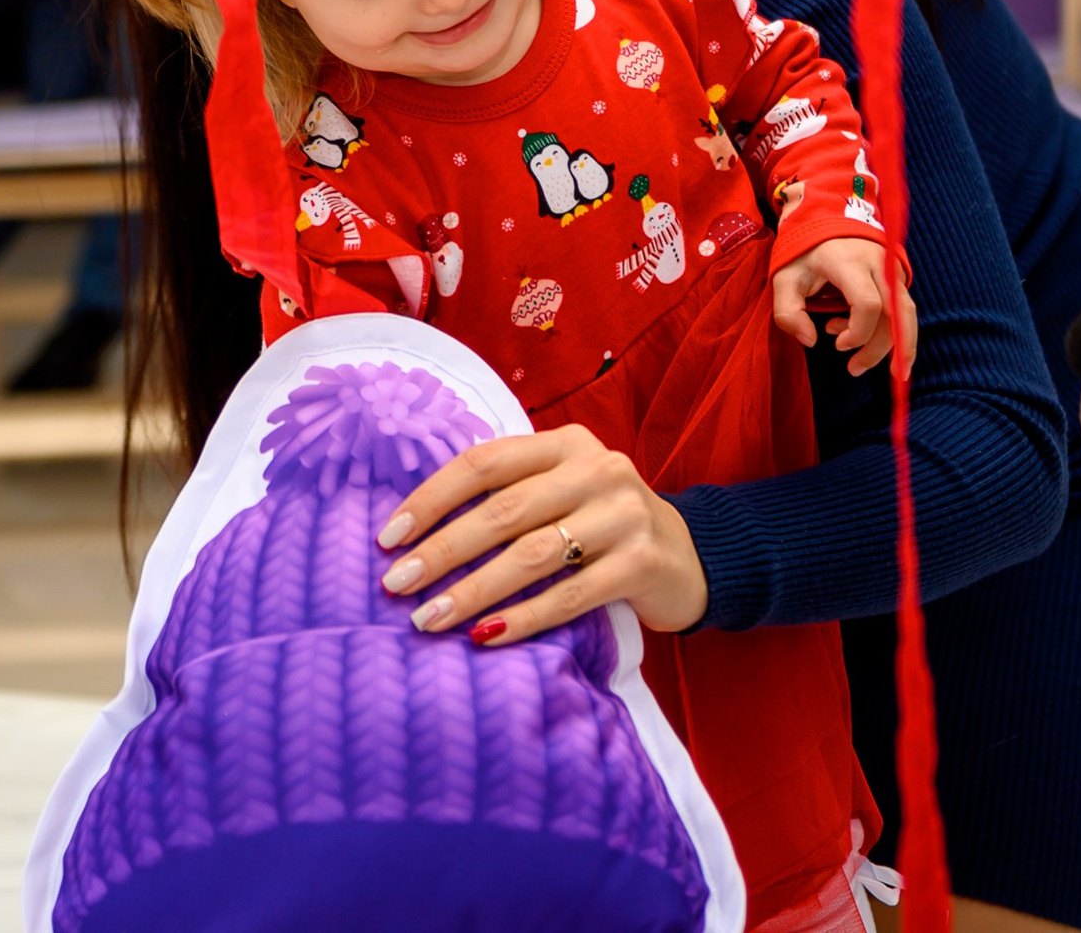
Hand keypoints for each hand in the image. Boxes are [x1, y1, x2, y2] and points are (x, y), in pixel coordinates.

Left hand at [372, 425, 708, 647]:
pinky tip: (486, 638)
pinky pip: (570, 596)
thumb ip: (509, 495)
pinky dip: (523, 619)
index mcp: (566, 443)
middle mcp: (598, 469)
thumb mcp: (562, 492)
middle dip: (441, 550)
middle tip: (395, 583)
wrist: (690, 559)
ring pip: (532, 556)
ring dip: (473, 591)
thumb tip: (414, 531)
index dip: (432, 498)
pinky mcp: (642, 563)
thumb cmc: (601, 526)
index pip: (484, 463)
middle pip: (503, 511)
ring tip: (429, 619)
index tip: (389, 536)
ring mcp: (624, 515)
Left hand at [773, 237, 914, 376]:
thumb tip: (811, 341)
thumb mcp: (784, 278)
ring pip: (906, 314)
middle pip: (895, 314)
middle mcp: (879, 264)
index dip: (857, 333)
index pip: (868, 304)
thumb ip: (788, 312)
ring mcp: (893, 270)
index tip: (836, 346)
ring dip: (895, 346)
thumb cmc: (804, 252)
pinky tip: (867, 342)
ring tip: (868, 365)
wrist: (827, 218)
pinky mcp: (898, 278)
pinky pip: (903, 310)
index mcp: (850, 262)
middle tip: (854, 369)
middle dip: (879, 349)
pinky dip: (892, 332)